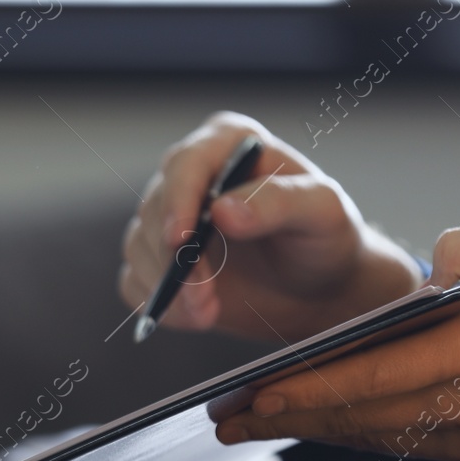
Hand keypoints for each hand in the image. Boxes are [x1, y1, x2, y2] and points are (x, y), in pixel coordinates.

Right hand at [120, 111, 424, 342]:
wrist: (318, 288)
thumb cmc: (324, 238)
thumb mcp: (322, 212)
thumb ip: (279, 203)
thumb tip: (223, 210)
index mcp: (227, 145)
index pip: (185, 165)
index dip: (177, 201)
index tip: (180, 241)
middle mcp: (191, 176)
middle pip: (155, 210)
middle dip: (175, 260)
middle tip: (205, 298)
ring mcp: (170, 220)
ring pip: (139, 249)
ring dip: (169, 289)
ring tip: (209, 312)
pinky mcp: (159, 262)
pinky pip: (135, 283)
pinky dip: (158, 305)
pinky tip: (195, 315)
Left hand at [216, 225, 459, 460]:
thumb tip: (411, 279)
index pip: (364, 378)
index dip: (300, 392)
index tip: (251, 397)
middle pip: (355, 419)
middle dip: (286, 419)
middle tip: (229, 419)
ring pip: (377, 440)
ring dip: (318, 432)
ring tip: (263, 422)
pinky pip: (413, 450)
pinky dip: (368, 438)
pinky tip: (333, 426)